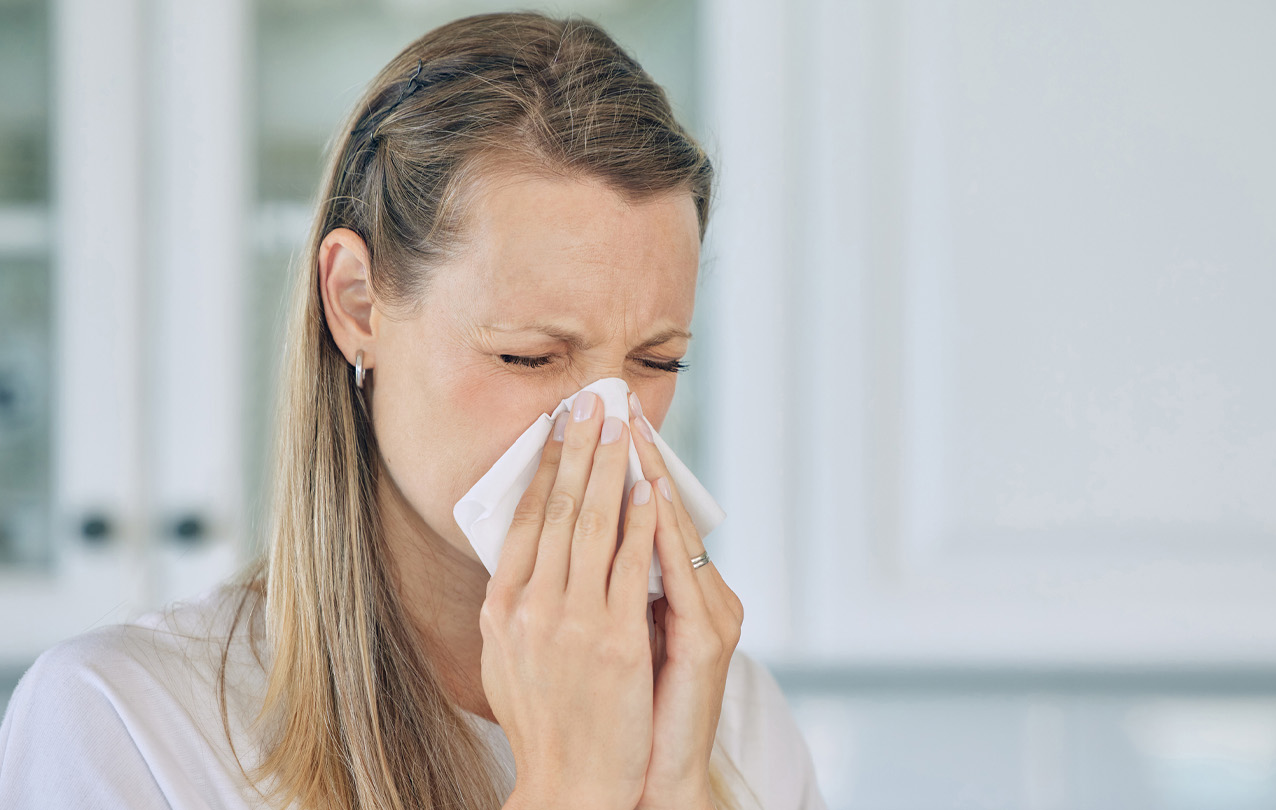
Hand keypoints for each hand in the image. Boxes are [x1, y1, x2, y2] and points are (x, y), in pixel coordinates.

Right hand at [481, 391, 659, 809]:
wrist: (569, 783)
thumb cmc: (543, 723)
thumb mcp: (506, 659)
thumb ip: (513, 606)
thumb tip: (519, 559)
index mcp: (502, 608)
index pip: (524, 520)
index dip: (544, 467)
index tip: (558, 427)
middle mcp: (531, 607)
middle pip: (558, 510)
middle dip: (579, 449)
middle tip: (591, 401)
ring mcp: (574, 622)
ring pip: (594, 526)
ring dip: (611, 468)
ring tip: (622, 425)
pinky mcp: (617, 639)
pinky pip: (632, 565)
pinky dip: (640, 522)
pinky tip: (648, 489)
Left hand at [627, 393, 743, 809]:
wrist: (642, 780)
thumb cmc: (624, 716)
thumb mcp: (613, 643)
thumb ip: (607, 592)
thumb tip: (566, 543)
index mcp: (676, 597)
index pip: (644, 517)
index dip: (620, 468)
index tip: (596, 421)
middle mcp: (701, 598)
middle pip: (663, 512)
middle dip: (632, 456)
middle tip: (611, 403)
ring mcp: (708, 616)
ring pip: (676, 532)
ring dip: (649, 477)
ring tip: (627, 432)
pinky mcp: (707, 639)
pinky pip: (680, 573)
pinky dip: (662, 533)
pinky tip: (646, 498)